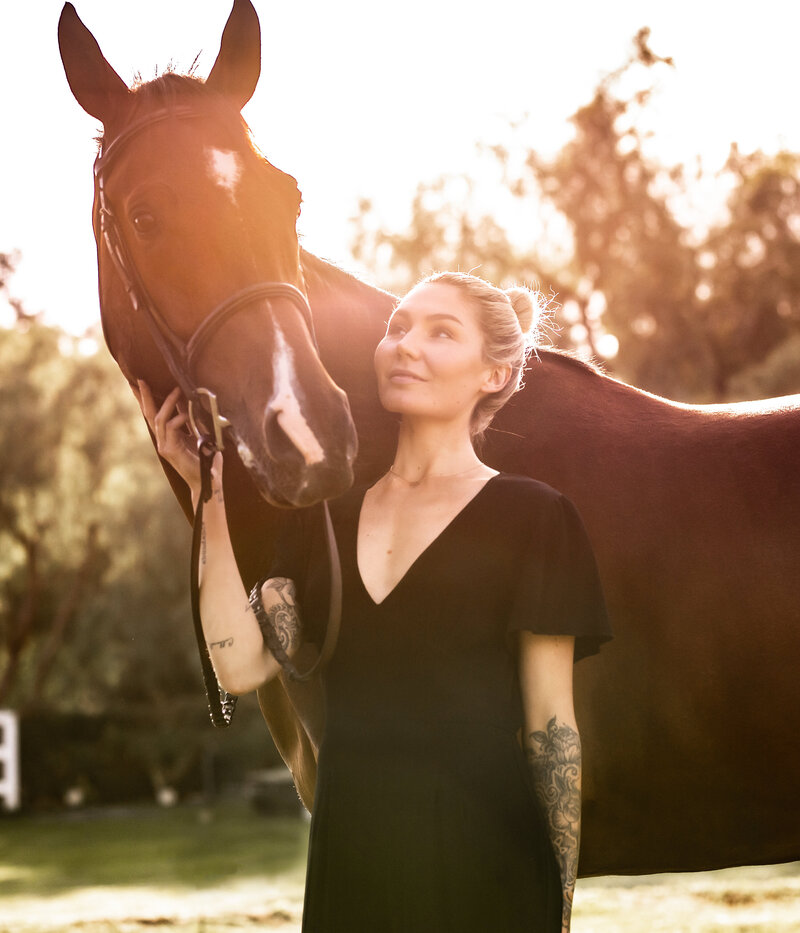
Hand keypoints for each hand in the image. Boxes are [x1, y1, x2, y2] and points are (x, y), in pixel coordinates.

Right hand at [133, 382, 203, 496]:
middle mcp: (163, 440)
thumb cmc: (206, 458)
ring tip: (176, 390)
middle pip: (149, 414)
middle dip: (145, 397)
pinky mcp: (169, 450)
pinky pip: (170, 428)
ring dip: (168, 403)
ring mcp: (164, 446)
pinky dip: (178, 419)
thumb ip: (191, 420)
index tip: (139, 383)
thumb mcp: (198, 434)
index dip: (146, 399)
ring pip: (159, 419)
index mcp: (168, 436)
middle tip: (141, 380)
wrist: (208, 480)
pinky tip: (186, 414)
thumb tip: (189, 400)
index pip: (154, 414)